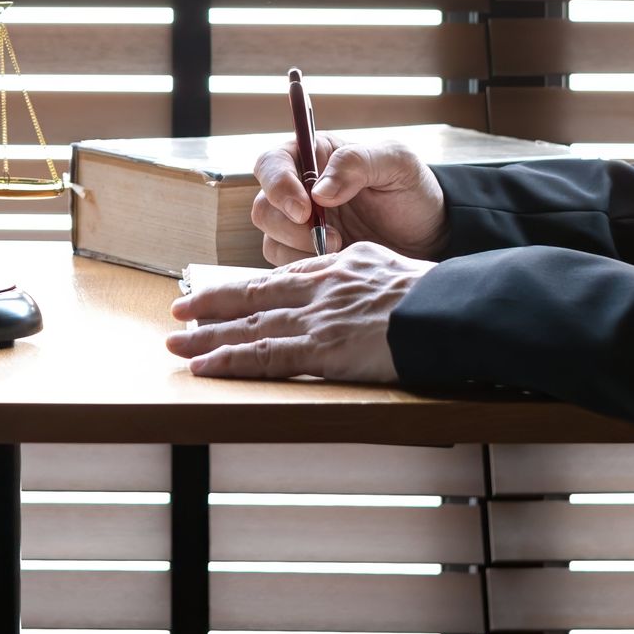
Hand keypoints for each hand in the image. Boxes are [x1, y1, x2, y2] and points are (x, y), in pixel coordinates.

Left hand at [165, 241, 434, 380]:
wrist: (458, 310)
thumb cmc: (445, 298)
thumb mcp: (402, 272)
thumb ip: (373, 279)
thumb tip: (367, 293)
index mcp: (343, 266)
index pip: (286, 276)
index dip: (249, 287)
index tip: (225, 293)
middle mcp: (323, 287)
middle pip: (255, 294)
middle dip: (213, 304)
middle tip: (179, 310)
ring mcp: (320, 318)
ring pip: (250, 326)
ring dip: (207, 337)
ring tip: (175, 345)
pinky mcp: (323, 349)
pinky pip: (265, 357)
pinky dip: (229, 362)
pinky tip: (203, 367)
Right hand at [252, 133, 446, 266]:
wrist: (428, 236)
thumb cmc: (412, 191)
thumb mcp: (397, 164)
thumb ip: (356, 164)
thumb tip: (319, 190)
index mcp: (313, 156)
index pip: (271, 164)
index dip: (278, 185)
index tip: (304, 209)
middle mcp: (298, 189)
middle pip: (264, 206)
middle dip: (291, 226)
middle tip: (333, 237)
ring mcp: (298, 224)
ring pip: (270, 237)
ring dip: (301, 248)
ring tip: (343, 248)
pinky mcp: (304, 254)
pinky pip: (284, 263)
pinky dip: (306, 267)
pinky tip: (338, 261)